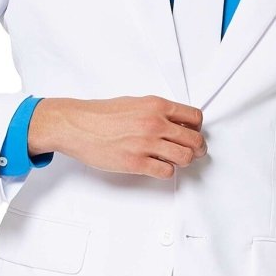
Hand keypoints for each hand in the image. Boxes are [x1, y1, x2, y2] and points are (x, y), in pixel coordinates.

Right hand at [28, 95, 206, 177]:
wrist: (77, 125)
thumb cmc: (101, 114)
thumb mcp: (135, 103)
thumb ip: (157, 112)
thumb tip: (176, 123)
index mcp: (156, 106)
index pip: (194, 118)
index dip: (197, 128)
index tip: (193, 133)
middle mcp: (154, 124)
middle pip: (194, 140)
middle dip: (197, 148)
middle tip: (194, 152)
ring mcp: (146, 144)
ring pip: (185, 157)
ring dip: (183, 161)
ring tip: (175, 160)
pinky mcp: (136, 162)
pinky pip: (166, 172)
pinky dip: (166, 171)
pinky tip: (158, 166)